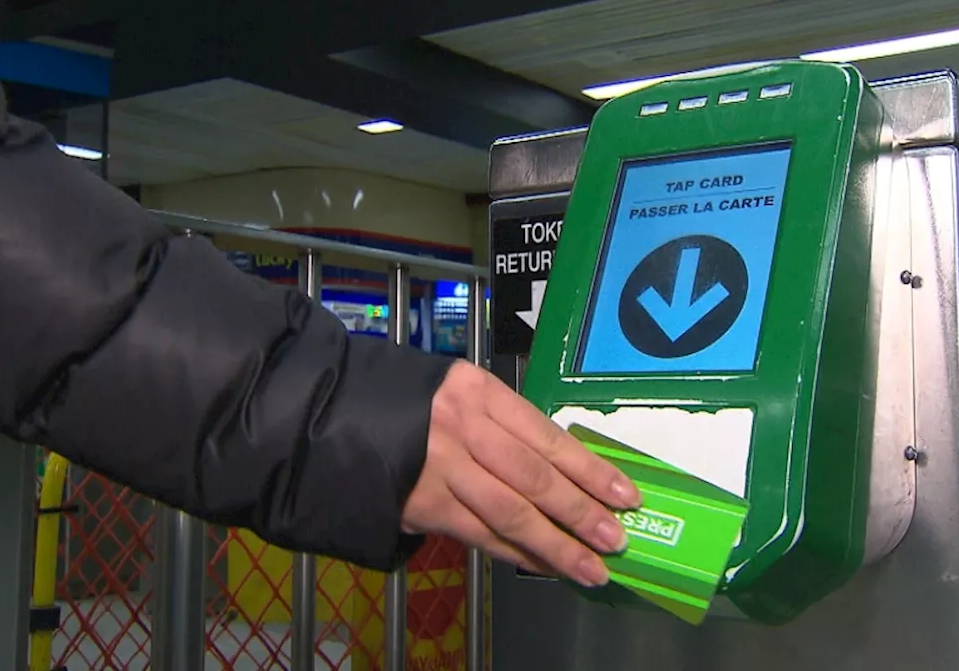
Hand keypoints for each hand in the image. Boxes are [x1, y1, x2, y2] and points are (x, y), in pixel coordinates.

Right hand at [403, 361, 641, 586]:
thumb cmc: (409, 402)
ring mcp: (440, 467)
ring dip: (555, 545)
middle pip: (533, 476)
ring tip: (590, 567)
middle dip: (580, 512)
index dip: (590, 470)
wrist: (332, 414)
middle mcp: (462, 426)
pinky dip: (514, 552)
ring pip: (510, 512)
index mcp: (479, 391)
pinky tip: (543, 564)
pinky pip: (478, 533)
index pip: (547, 436)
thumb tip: (563, 471)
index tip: (625, 495)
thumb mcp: (458, 393)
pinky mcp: (422, 503)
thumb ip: (503, 425)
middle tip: (616, 539)